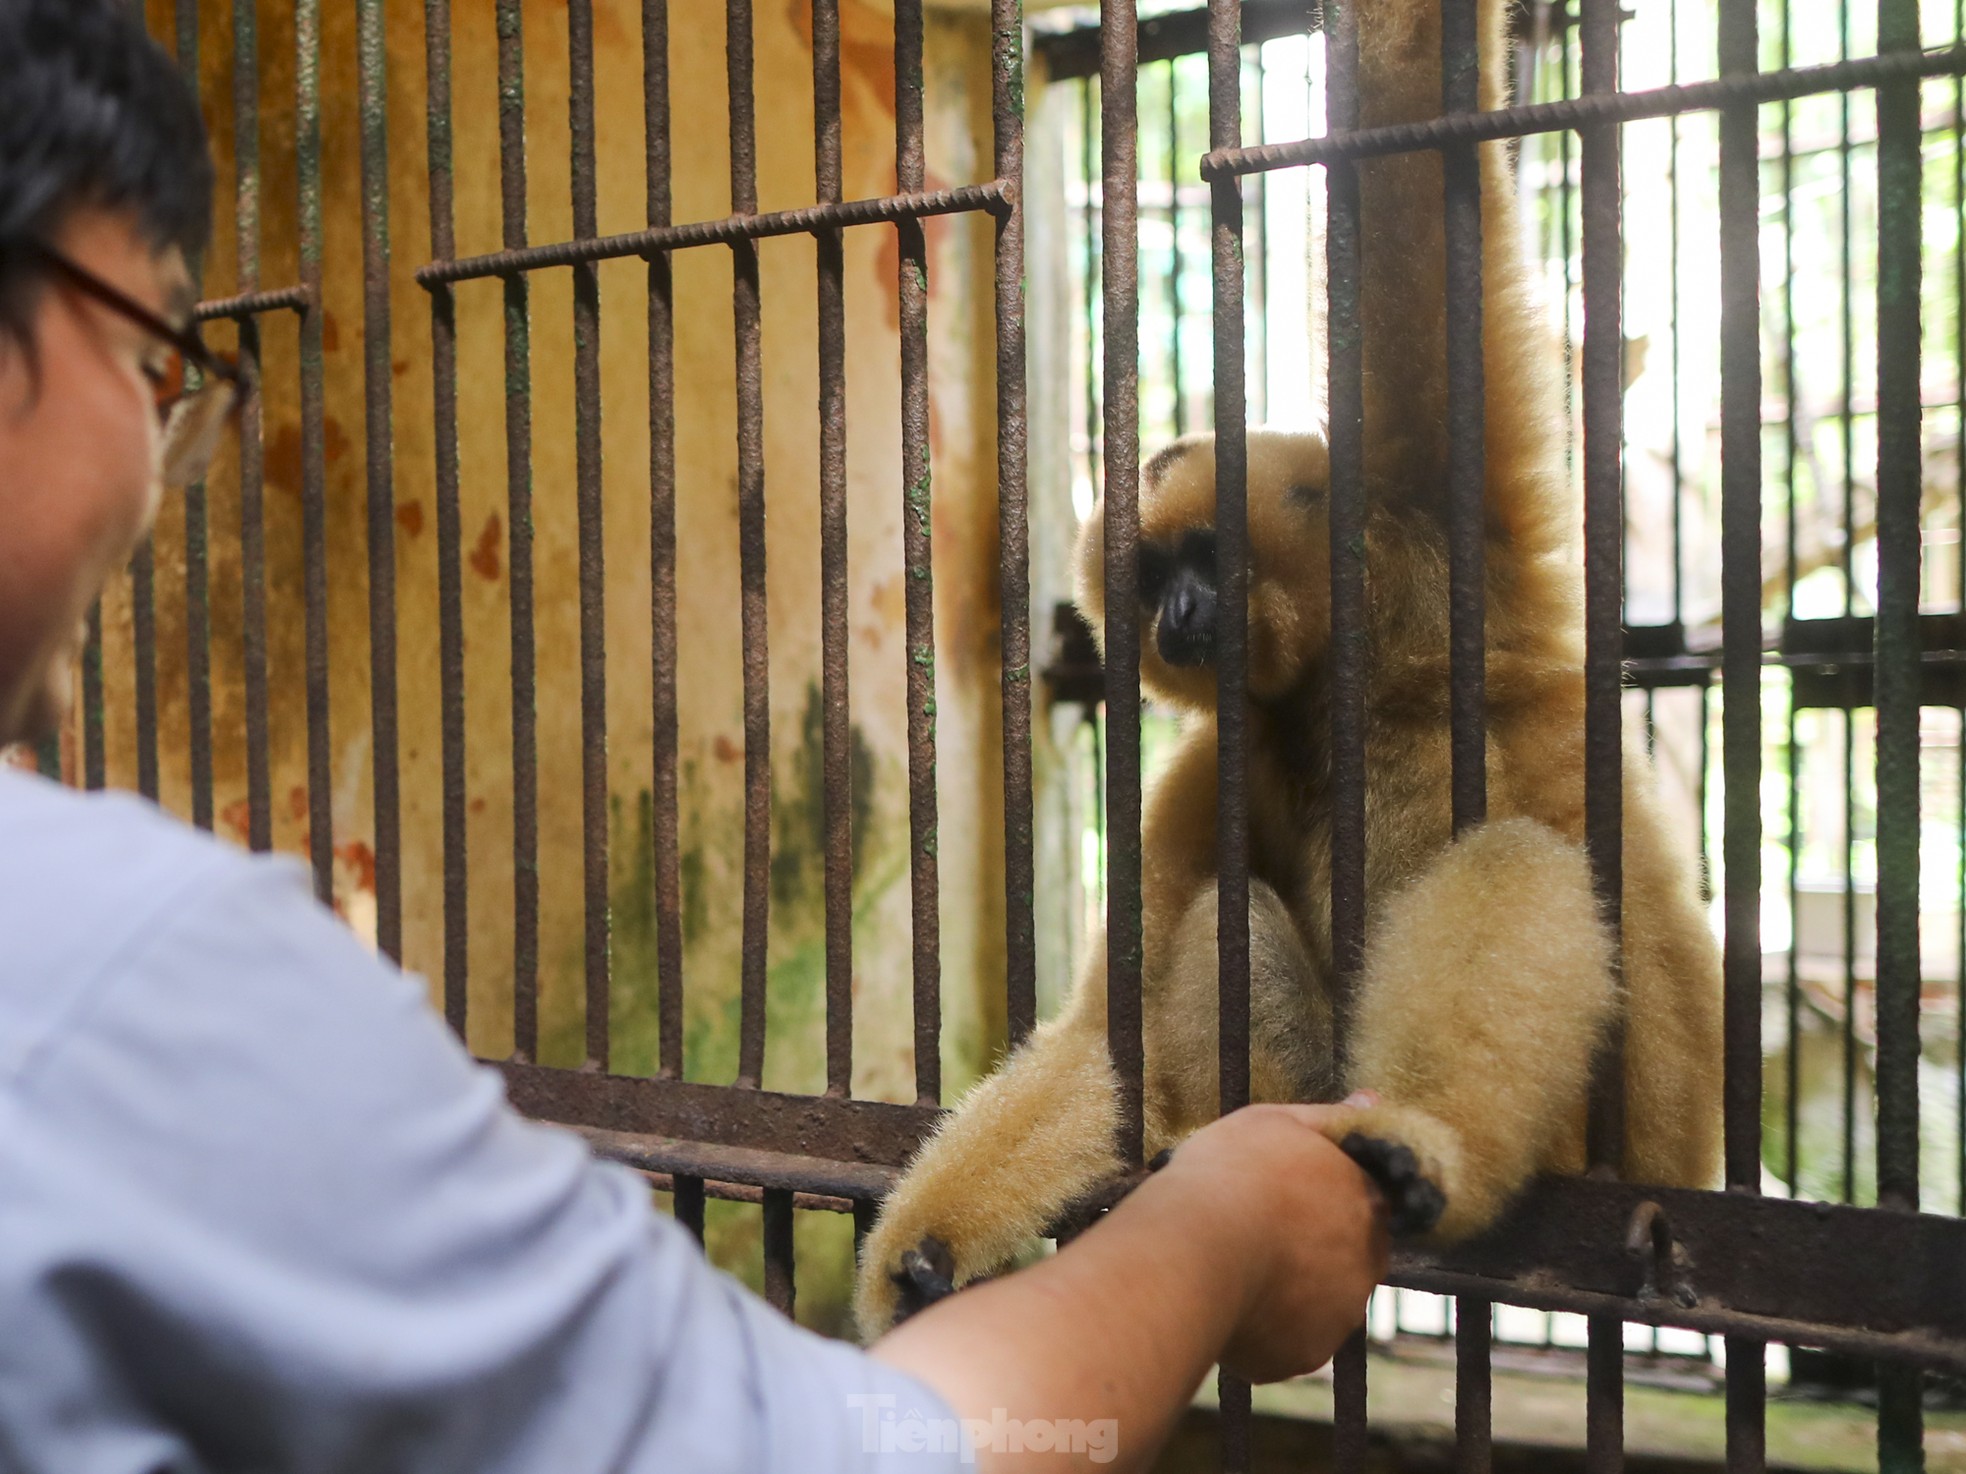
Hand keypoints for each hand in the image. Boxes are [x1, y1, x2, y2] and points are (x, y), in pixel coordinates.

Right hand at [1150, 1102, 1389, 1382]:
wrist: (1195, 1246)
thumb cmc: (1231, 1172)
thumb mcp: (1277, 1122)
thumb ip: (1332, 1117)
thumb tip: (1374, 1101)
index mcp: (1364, 1200)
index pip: (1360, 1204)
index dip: (1319, 1202)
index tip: (1280, 1200)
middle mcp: (1367, 1261)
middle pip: (1344, 1256)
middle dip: (1308, 1249)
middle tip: (1253, 1234)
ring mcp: (1339, 1313)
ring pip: (1317, 1302)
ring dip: (1287, 1290)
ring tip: (1233, 1269)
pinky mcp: (1305, 1354)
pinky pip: (1287, 1343)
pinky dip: (1264, 1330)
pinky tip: (1227, 1302)